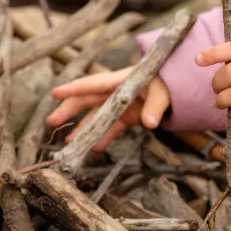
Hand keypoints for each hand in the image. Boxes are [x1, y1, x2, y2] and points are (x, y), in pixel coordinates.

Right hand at [46, 67, 169, 151]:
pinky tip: (94, 149)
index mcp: (120, 81)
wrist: (179, 85)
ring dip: (83, 129)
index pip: (93, 84)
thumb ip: (156, 106)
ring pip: (96, 117)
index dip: (74, 88)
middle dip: (69, 110)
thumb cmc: (168, 81)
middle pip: (87, 100)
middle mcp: (115, 92)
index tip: (55, 92)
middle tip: (51, 121)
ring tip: (68, 142)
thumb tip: (150, 123)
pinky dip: (104, 138)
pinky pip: (112, 128)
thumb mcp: (163, 91)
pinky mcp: (128, 117)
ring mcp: (120, 105)